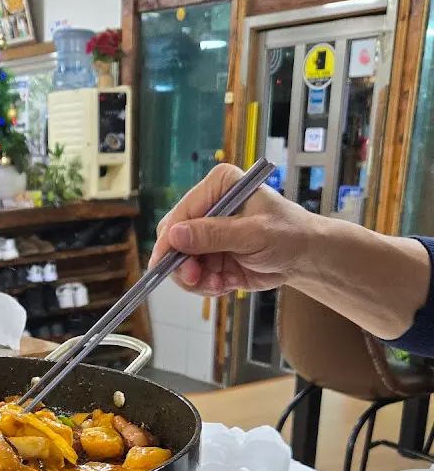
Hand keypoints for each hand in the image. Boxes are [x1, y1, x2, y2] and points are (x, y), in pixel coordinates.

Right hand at [148, 163, 315, 295]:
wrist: (306, 257)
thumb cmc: (289, 234)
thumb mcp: (253, 234)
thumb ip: (214, 235)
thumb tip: (175, 236)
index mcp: (218, 186)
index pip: (181, 213)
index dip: (170, 240)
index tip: (165, 263)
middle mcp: (207, 206)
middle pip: (174, 238)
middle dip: (183, 263)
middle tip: (196, 280)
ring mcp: (206, 233)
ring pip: (180, 260)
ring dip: (196, 278)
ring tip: (218, 285)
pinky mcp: (210, 254)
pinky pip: (194, 274)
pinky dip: (206, 284)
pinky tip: (224, 284)